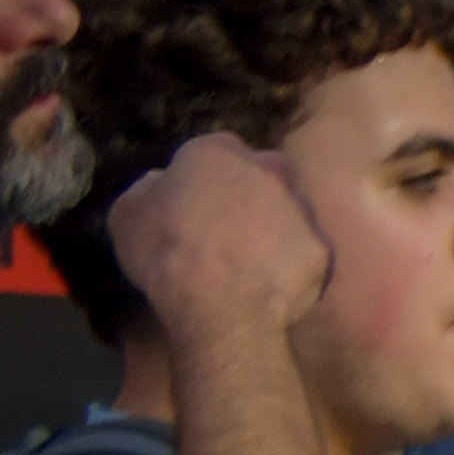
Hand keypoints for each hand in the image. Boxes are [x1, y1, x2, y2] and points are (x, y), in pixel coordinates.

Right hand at [101, 133, 321, 351]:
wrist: (219, 303)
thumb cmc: (164, 252)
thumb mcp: (129, 213)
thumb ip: (150, 188)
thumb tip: (163, 183)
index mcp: (217, 150)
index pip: (214, 154)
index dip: (203, 180)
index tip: (195, 205)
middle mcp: (269, 169)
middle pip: (259, 177)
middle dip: (247, 197)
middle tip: (228, 230)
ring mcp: (303, 208)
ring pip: (289, 211)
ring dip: (274, 228)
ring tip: (252, 260)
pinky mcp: (324, 247)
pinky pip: (305, 251)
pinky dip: (292, 263)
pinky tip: (272, 282)